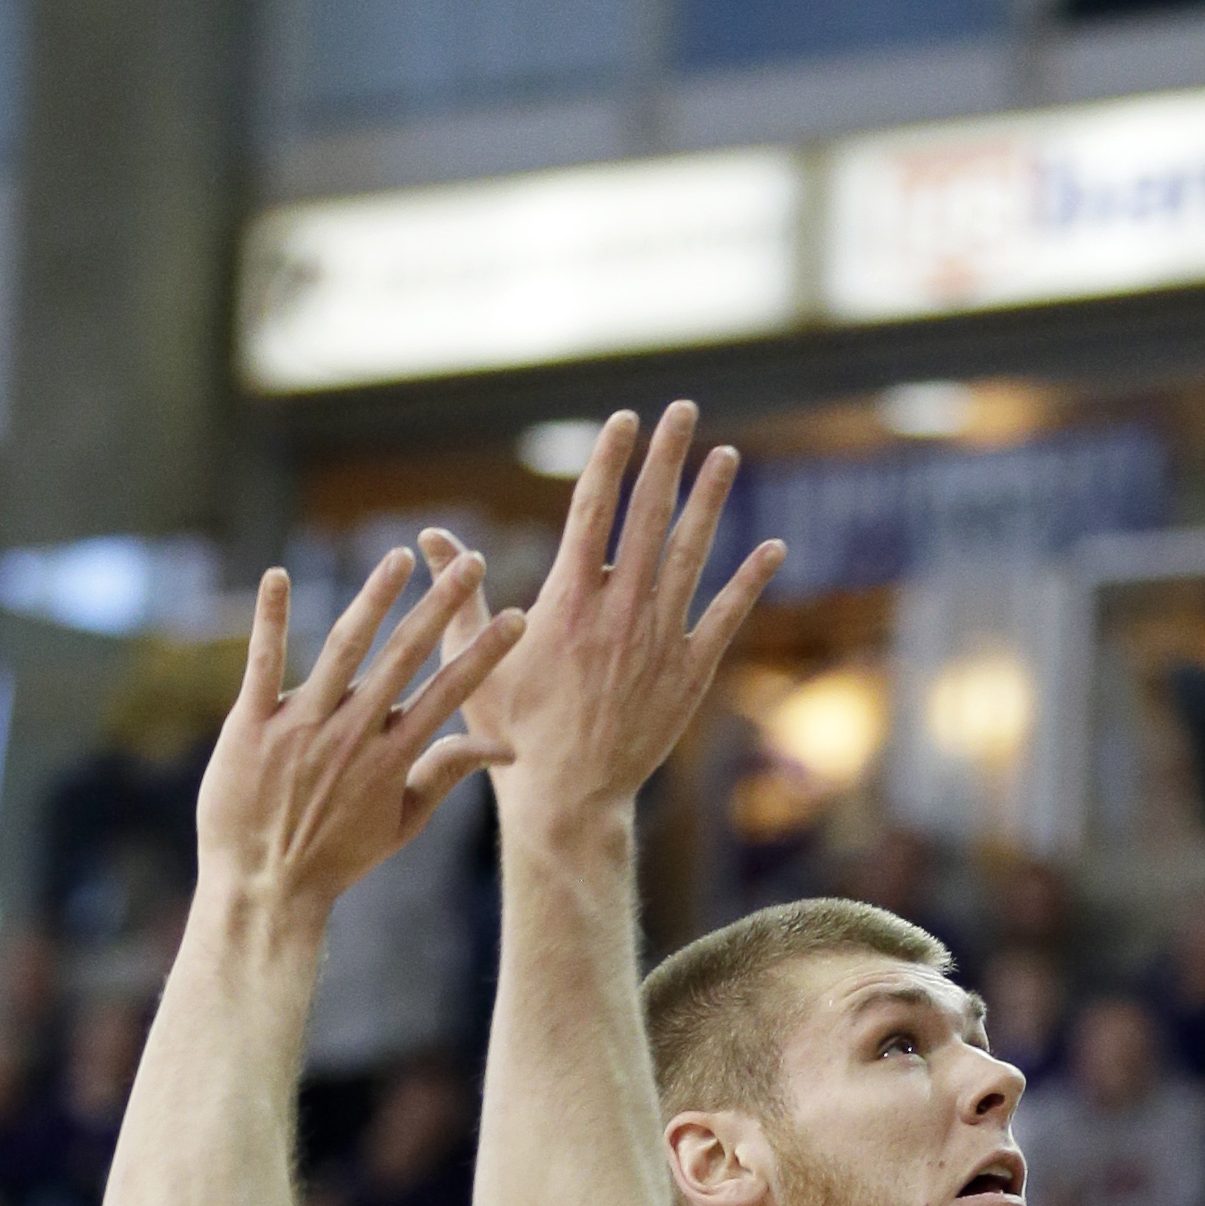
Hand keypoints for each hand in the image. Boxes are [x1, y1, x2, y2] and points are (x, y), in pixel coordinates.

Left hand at [195, 548, 523, 919]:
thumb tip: (503, 751)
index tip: (516, 618)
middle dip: (441, 605)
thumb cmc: (338, 857)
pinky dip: (269, 618)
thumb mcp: (404, 822)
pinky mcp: (251, 724)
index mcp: (392, 757)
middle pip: (404, 656)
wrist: (266, 888)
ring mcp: (300, 726)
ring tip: (400, 557)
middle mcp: (352, 734)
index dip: (485, 653)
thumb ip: (447, 773)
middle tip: (471, 562)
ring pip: (342, 647)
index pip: (449, 692)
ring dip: (374, 597)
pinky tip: (278, 575)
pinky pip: (263, 662)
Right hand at [420, 402, 784, 820]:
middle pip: (647, 516)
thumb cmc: (512, 732)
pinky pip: (726, 617)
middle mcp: (619, 609)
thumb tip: (432, 538)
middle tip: (684, 410)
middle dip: (667, 458)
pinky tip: (773, 547)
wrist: (567, 796)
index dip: (611, 458)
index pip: (592, 509)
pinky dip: (750, 581)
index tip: (625, 418)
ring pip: (691, 554)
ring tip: (727, 455)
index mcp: (568, 599)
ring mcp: (658, 639)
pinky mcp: (689, 673)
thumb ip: (459, 594)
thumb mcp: (474, 659)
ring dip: (710, 501)